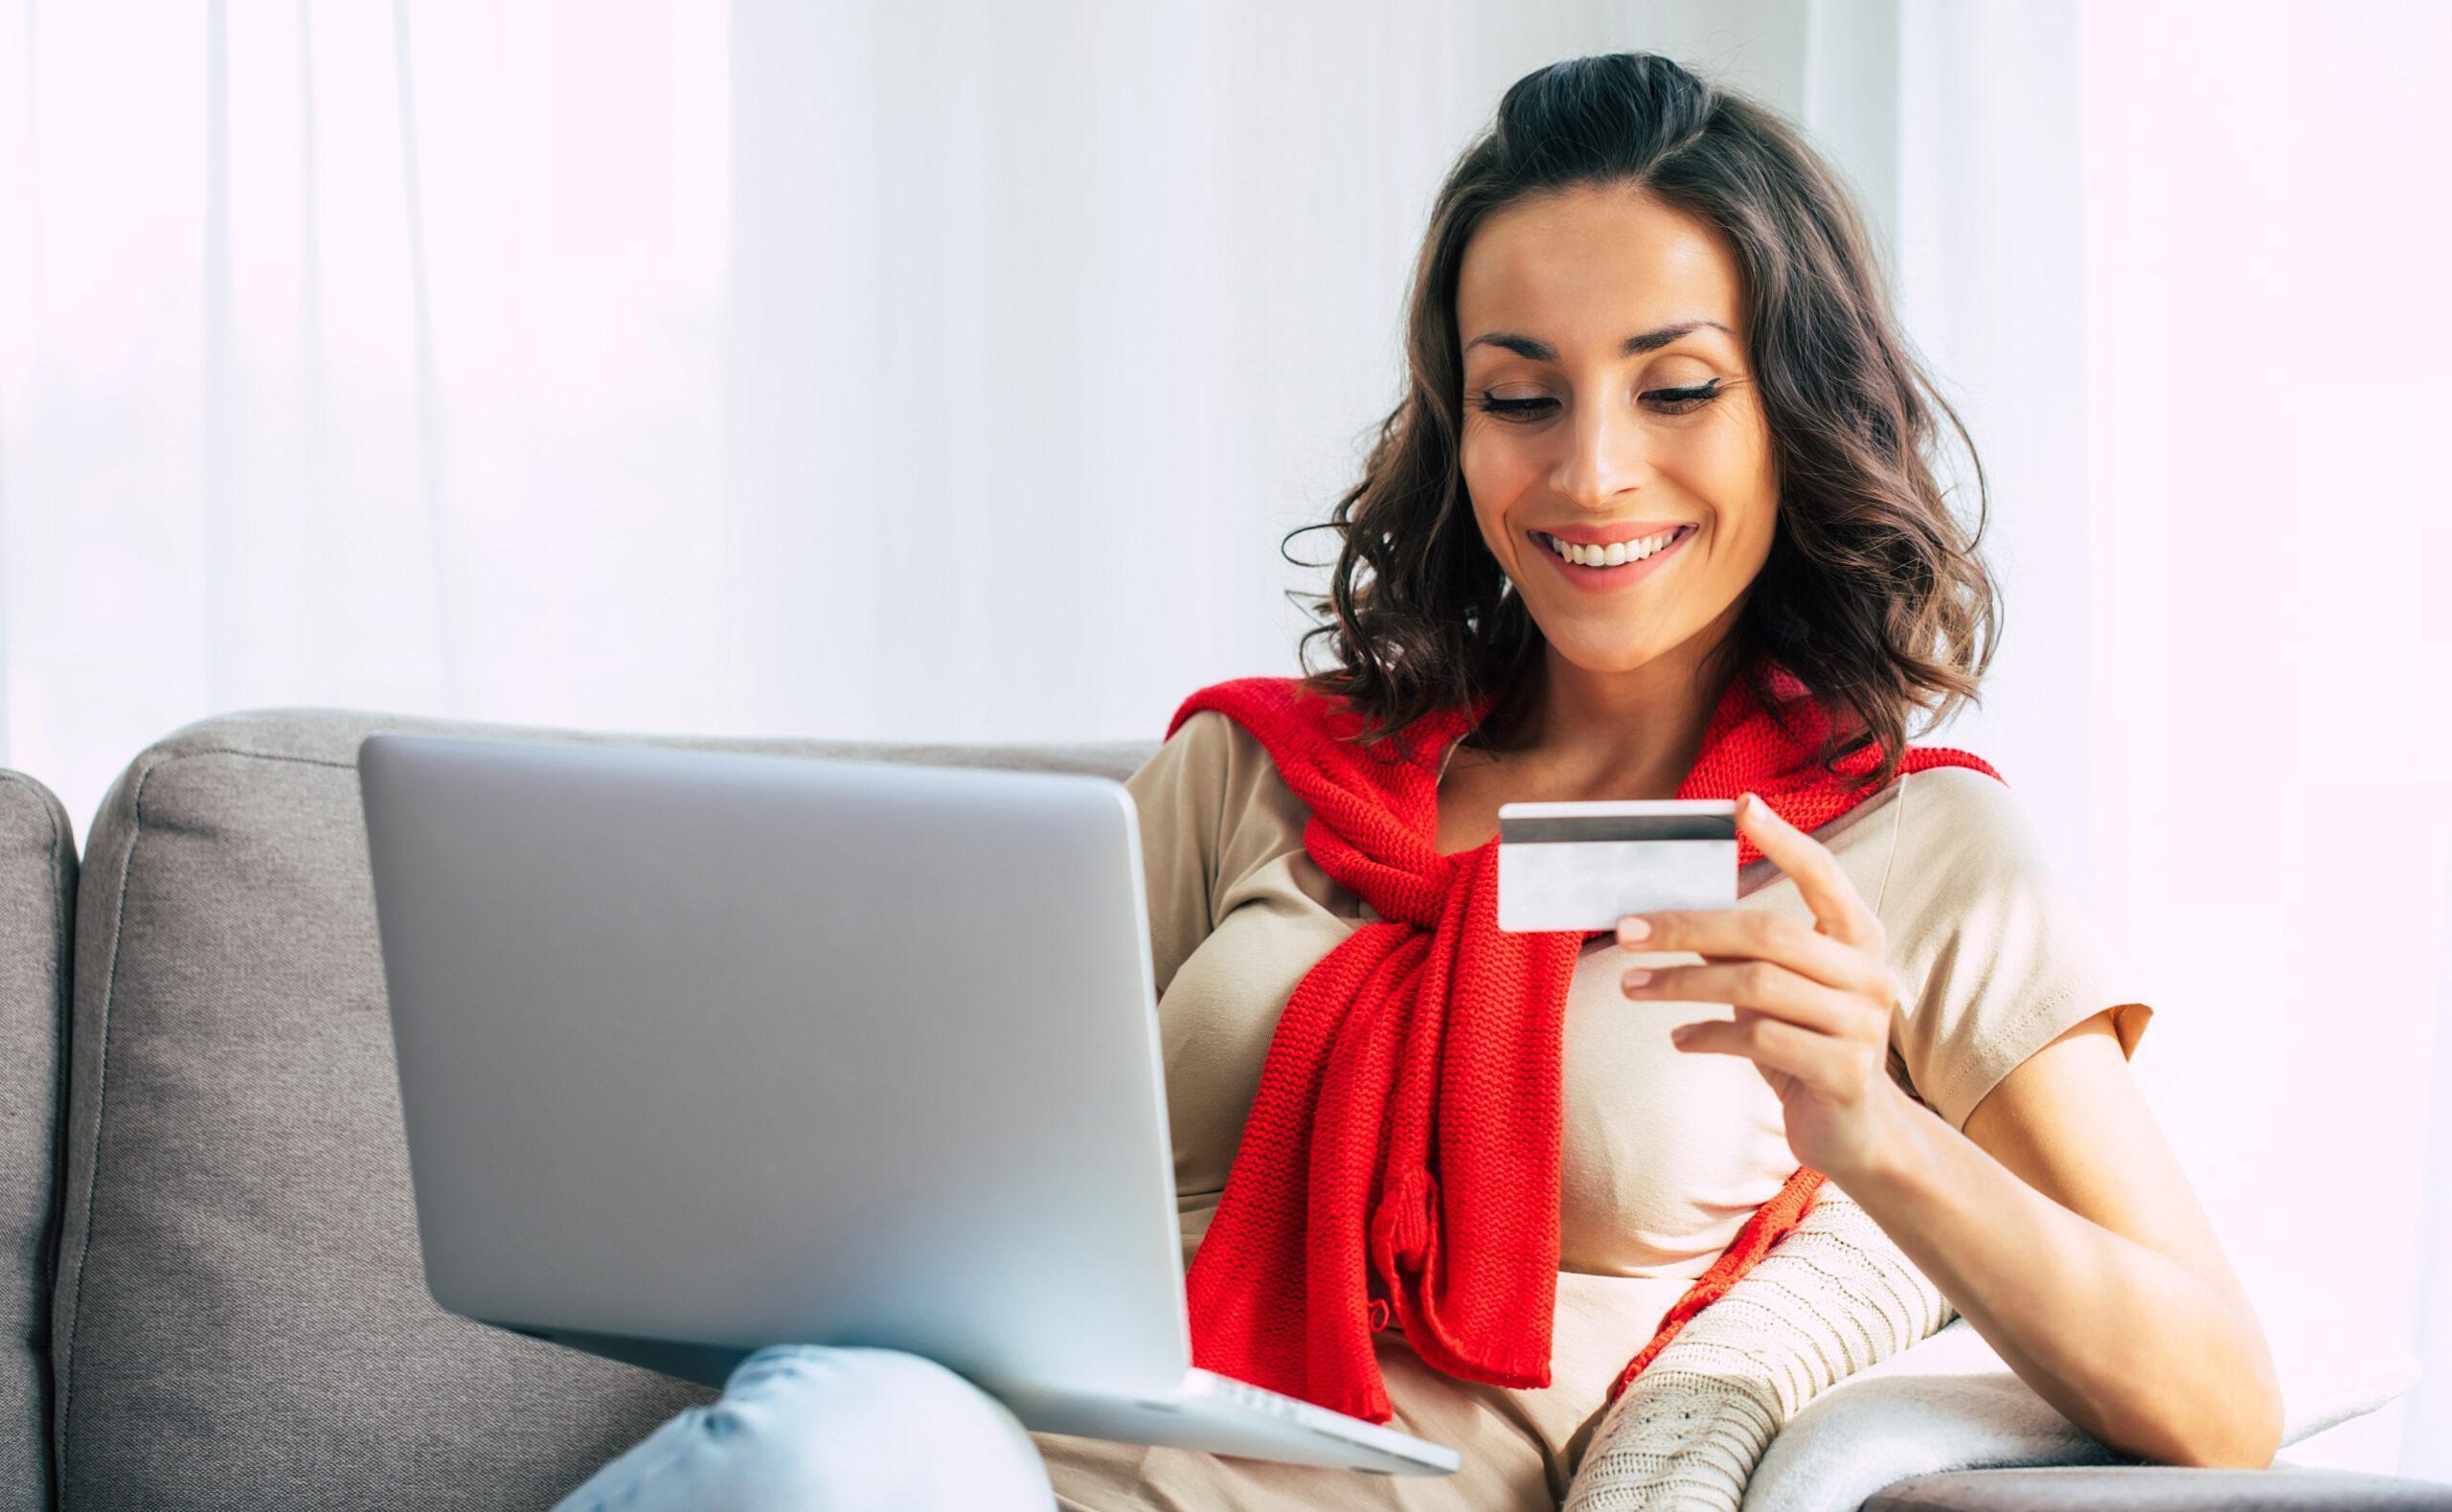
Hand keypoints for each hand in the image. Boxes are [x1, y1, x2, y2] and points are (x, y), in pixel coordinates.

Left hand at [1616, 791, 1915, 1184]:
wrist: (1856, 1132)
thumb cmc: (1805, 1044)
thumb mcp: (1776, 990)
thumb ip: (1740, 948)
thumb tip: (1669, 911)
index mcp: (1858, 939)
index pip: (1823, 875)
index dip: (1784, 839)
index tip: (1741, 806)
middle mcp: (1869, 974)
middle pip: (1768, 933)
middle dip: (1688, 927)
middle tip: (1627, 931)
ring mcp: (1863, 1025)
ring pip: (1757, 987)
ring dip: (1682, 984)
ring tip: (1633, 987)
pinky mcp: (1844, 1072)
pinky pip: (1760, 1039)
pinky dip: (1708, 1035)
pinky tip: (1680, 1039)